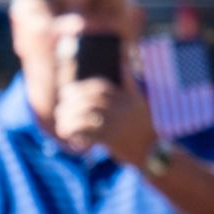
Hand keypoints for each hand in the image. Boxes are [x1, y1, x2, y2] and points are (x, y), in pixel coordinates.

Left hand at [47, 27, 152, 166]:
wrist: (153, 153)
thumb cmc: (142, 125)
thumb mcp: (141, 101)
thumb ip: (130, 83)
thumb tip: (123, 60)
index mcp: (129, 99)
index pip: (100, 88)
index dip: (81, 88)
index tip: (68, 92)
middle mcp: (123, 110)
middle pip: (89, 102)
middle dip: (70, 104)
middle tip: (61, 109)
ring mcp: (117, 125)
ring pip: (85, 117)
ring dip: (69, 119)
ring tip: (61, 123)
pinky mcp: (112, 140)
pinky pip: (86, 134)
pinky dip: (74, 134)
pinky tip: (68, 135)